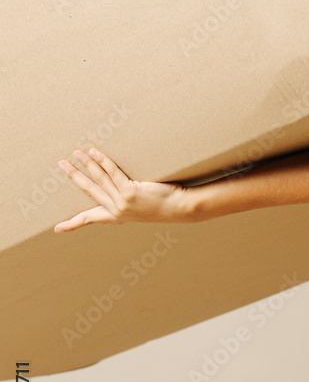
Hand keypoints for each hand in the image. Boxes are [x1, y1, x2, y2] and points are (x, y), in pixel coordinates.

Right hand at [53, 148, 189, 231]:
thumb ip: (121, 214)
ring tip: (75, 153)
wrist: (180, 208)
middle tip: (60, 164)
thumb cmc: (163, 207)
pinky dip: (102, 161)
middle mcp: (117, 210)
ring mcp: (122, 201)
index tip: (57, 229)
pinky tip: (94, 152)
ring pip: (99, 179)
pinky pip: (113, 172)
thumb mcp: (138, 214)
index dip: (73, 223)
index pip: (90, 218)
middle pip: (89, 190)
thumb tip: (105, 220)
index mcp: (117, 217)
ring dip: (85, 164)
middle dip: (74, 176)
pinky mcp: (130, 191)